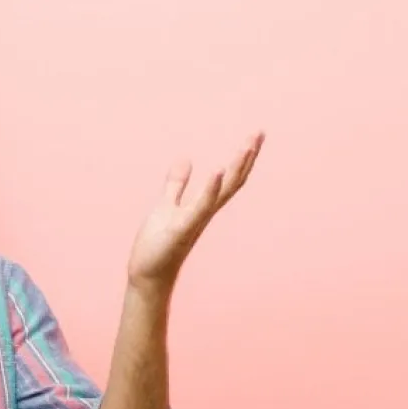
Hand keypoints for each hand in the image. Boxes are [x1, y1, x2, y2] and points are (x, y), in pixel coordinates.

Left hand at [127, 132, 264, 294]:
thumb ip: (176, 184)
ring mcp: (195, 221)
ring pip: (221, 192)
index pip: (228, 178)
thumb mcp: (166, 206)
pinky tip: (217, 169)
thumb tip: (186, 159)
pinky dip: (210, 189)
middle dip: (246, 157)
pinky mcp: (181, 229)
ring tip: (246, 145)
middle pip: (232, 181)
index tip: (255, 135)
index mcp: (202, 206)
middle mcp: (205, 213)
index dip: (242, 157)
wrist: (148, 275)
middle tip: (260, 133)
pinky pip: (199, 207)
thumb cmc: (158, 245)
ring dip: (234, 168)